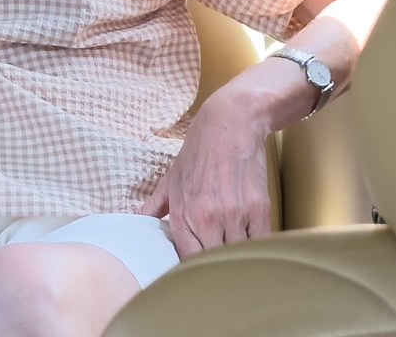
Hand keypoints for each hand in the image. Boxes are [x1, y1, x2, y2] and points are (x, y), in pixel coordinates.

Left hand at [140, 88, 272, 256]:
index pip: (187, 259)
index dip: (192, 268)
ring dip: (235, 258)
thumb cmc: (198, 153)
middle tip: (216, 266)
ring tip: (232, 255)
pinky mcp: (258, 210)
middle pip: (212, 261)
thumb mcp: (169, 179)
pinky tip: (249, 243)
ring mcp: (234, 215)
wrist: (229, 126)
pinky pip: (258, 243)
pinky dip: (254, 247)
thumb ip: (153, 206)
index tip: (196, 269)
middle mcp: (207, 218)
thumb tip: (137, 221)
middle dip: (214, 265)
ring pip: (236, 255)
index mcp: (182, 213)